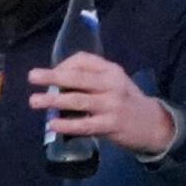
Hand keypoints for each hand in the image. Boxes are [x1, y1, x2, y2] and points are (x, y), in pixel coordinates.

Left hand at [27, 54, 175, 155]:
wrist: (153, 125)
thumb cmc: (126, 101)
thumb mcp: (114, 82)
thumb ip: (91, 78)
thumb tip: (56, 80)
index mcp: (111, 70)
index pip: (83, 60)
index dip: (63, 65)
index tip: (50, 74)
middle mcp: (112, 84)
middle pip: (78, 78)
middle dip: (53, 76)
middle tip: (32, 77)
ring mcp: (111, 105)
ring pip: (78, 100)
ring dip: (54, 100)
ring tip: (34, 101)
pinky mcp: (110, 125)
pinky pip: (84, 125)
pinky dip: (67, 125)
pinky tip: (53, 124)